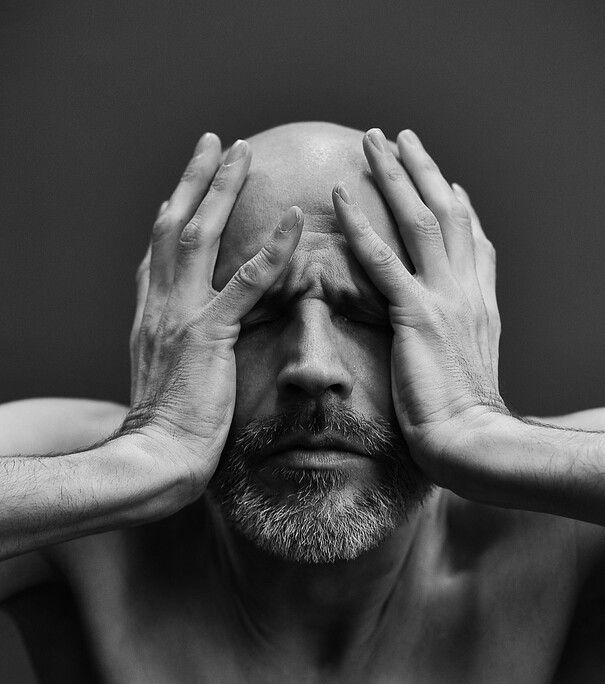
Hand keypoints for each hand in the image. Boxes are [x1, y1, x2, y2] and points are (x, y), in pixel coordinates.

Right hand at [126, 132, 303, 496]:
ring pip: (198, 235)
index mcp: (149, 317)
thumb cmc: (168, 430)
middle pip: (172, 226)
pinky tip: (294, 219)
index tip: (182, 191)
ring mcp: (180, 315)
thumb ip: (177, 351)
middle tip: (213, 143)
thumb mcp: (166, 380)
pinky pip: (245, 282)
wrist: (157, 456)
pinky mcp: (208, 334)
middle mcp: (158, 305)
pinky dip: (272, 248)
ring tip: (240, 153)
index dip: (170, 217)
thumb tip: (192, 347)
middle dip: (193, 180)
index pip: (157, 255)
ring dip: (220, 188)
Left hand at [332, 127, 505, 486]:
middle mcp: (469, 292)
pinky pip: (384, 260)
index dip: (461, 209)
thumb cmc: (465, 420)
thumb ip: (459, 343)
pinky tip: (342, 194)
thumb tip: (448, 338)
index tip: (449, 183)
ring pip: (422, 221)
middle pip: (450, 214)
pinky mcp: (418, 316)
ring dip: (396, 176)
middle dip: (425, 171)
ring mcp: (447, 299)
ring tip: (373, 141)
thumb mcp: (470, 373)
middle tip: (401, 137)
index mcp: (482, 306)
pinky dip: (362, 224)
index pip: (475, 244)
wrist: (472, 441)